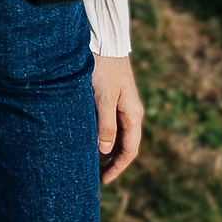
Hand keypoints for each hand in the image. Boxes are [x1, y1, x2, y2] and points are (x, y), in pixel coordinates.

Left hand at [92, 51, 144, 182]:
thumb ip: (105, 124)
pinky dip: (101, 134)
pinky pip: (109, 122)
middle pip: (123, 144)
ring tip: (89, 162)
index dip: (117, 167)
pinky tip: (88, 139)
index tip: (104, 180)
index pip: (129, 150)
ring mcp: (121, 104)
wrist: (103, 40)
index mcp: (133, 115)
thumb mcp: (103, 97)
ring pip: (115, 134)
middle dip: (112, 162)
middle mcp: (129, 112)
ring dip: (106, 149)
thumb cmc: (103, 68)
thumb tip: (106, 151)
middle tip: (95, 176)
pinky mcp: (111, 96)